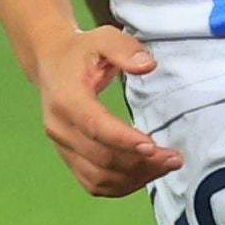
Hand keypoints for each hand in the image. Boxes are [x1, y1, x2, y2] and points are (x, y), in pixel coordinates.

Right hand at [27, 23, 181, 195]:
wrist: (50, 63)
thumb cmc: (81, 51)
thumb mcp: (103, 37)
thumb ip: (125, 49)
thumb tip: (148, 65)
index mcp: (66, 99)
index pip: (96, 127)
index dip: (125, 140)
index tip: (154, 146)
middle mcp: (59, 127)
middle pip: (101, 158)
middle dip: (140, 163)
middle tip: (174, 158)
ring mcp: (62, 146)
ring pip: (98, 178)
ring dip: (134, 178)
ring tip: (165, 166)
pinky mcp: (68, 158)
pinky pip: (94, 184)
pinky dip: (121, 186)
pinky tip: (145, 175)